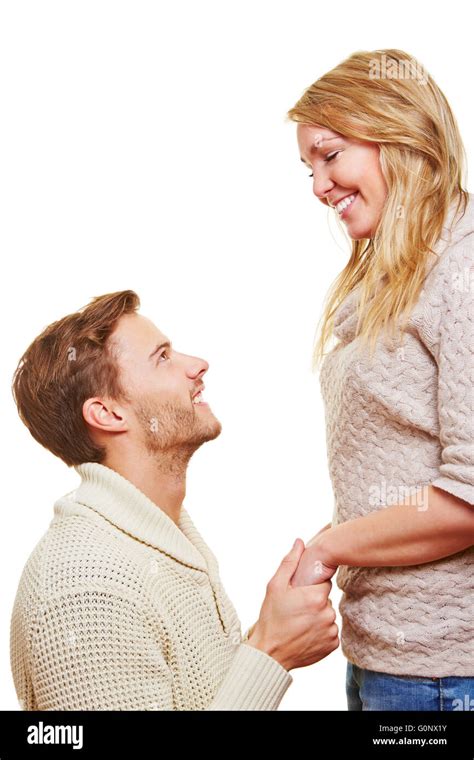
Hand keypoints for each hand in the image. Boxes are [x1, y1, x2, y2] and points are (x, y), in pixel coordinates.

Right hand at [246, 539, 338, 670]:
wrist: (270, 654)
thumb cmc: (270, 618)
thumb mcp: (275, 586)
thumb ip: (290, 562)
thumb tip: (300, 542)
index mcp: (316, 596)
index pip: (323, 583)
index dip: (310, 587)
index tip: (299, 595)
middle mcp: (327, 613)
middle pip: (326, 600)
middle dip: (313, 602)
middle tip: (296, 610)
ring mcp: (331, 631)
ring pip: (328, 615)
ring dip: (317, 617)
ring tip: (299, 623)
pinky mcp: (332, 645)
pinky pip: (330, 632)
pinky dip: (320, 632)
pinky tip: (305, 634)